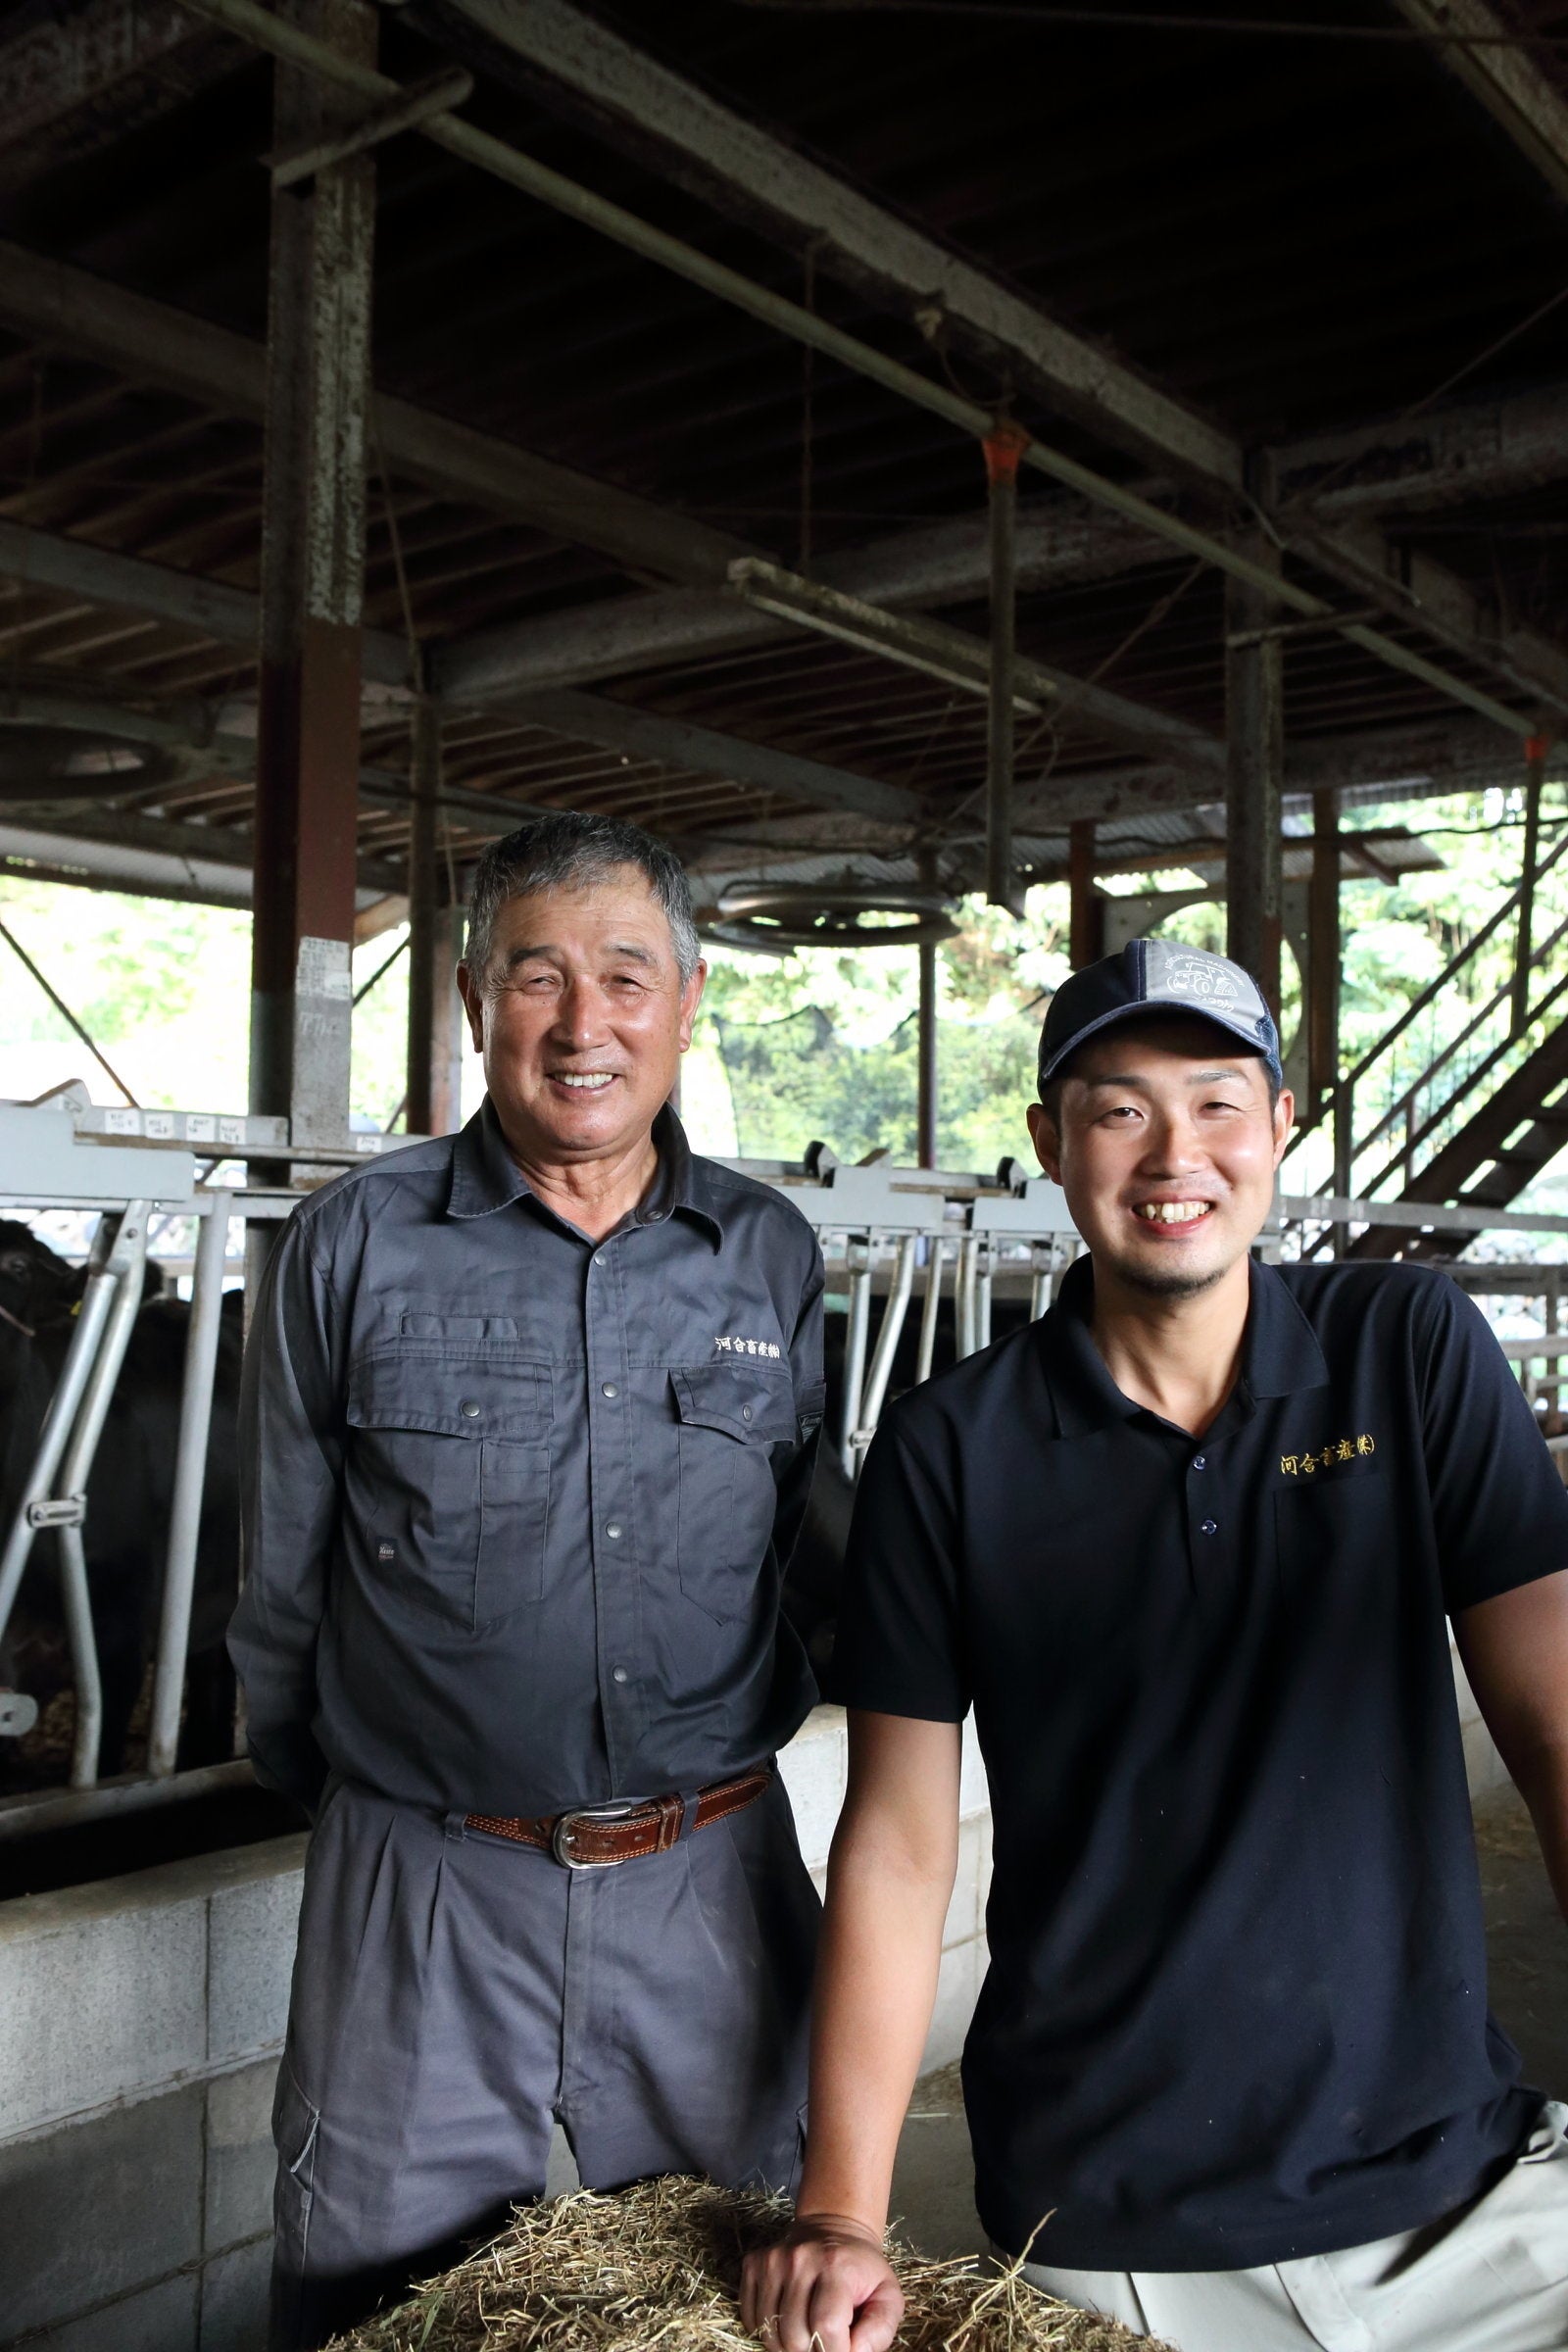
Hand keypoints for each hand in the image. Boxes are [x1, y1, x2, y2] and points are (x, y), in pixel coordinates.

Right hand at [741, 2212, 904, 2351]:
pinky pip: (750, 2317)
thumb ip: (880, 2329)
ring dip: (788, 2346)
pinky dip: (767, 2331)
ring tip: (807, 2336)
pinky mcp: (754, 2264)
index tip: (843, 2351)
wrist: (833, 2227)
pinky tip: (786, 2323)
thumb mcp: (888, 2295)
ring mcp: (772, 2260)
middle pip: (795, 2336)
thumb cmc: (862, 2270)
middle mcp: (799, 2259)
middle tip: (825, 2343)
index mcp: (836, 2265)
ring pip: (770, 2332)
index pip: (827, 2328)